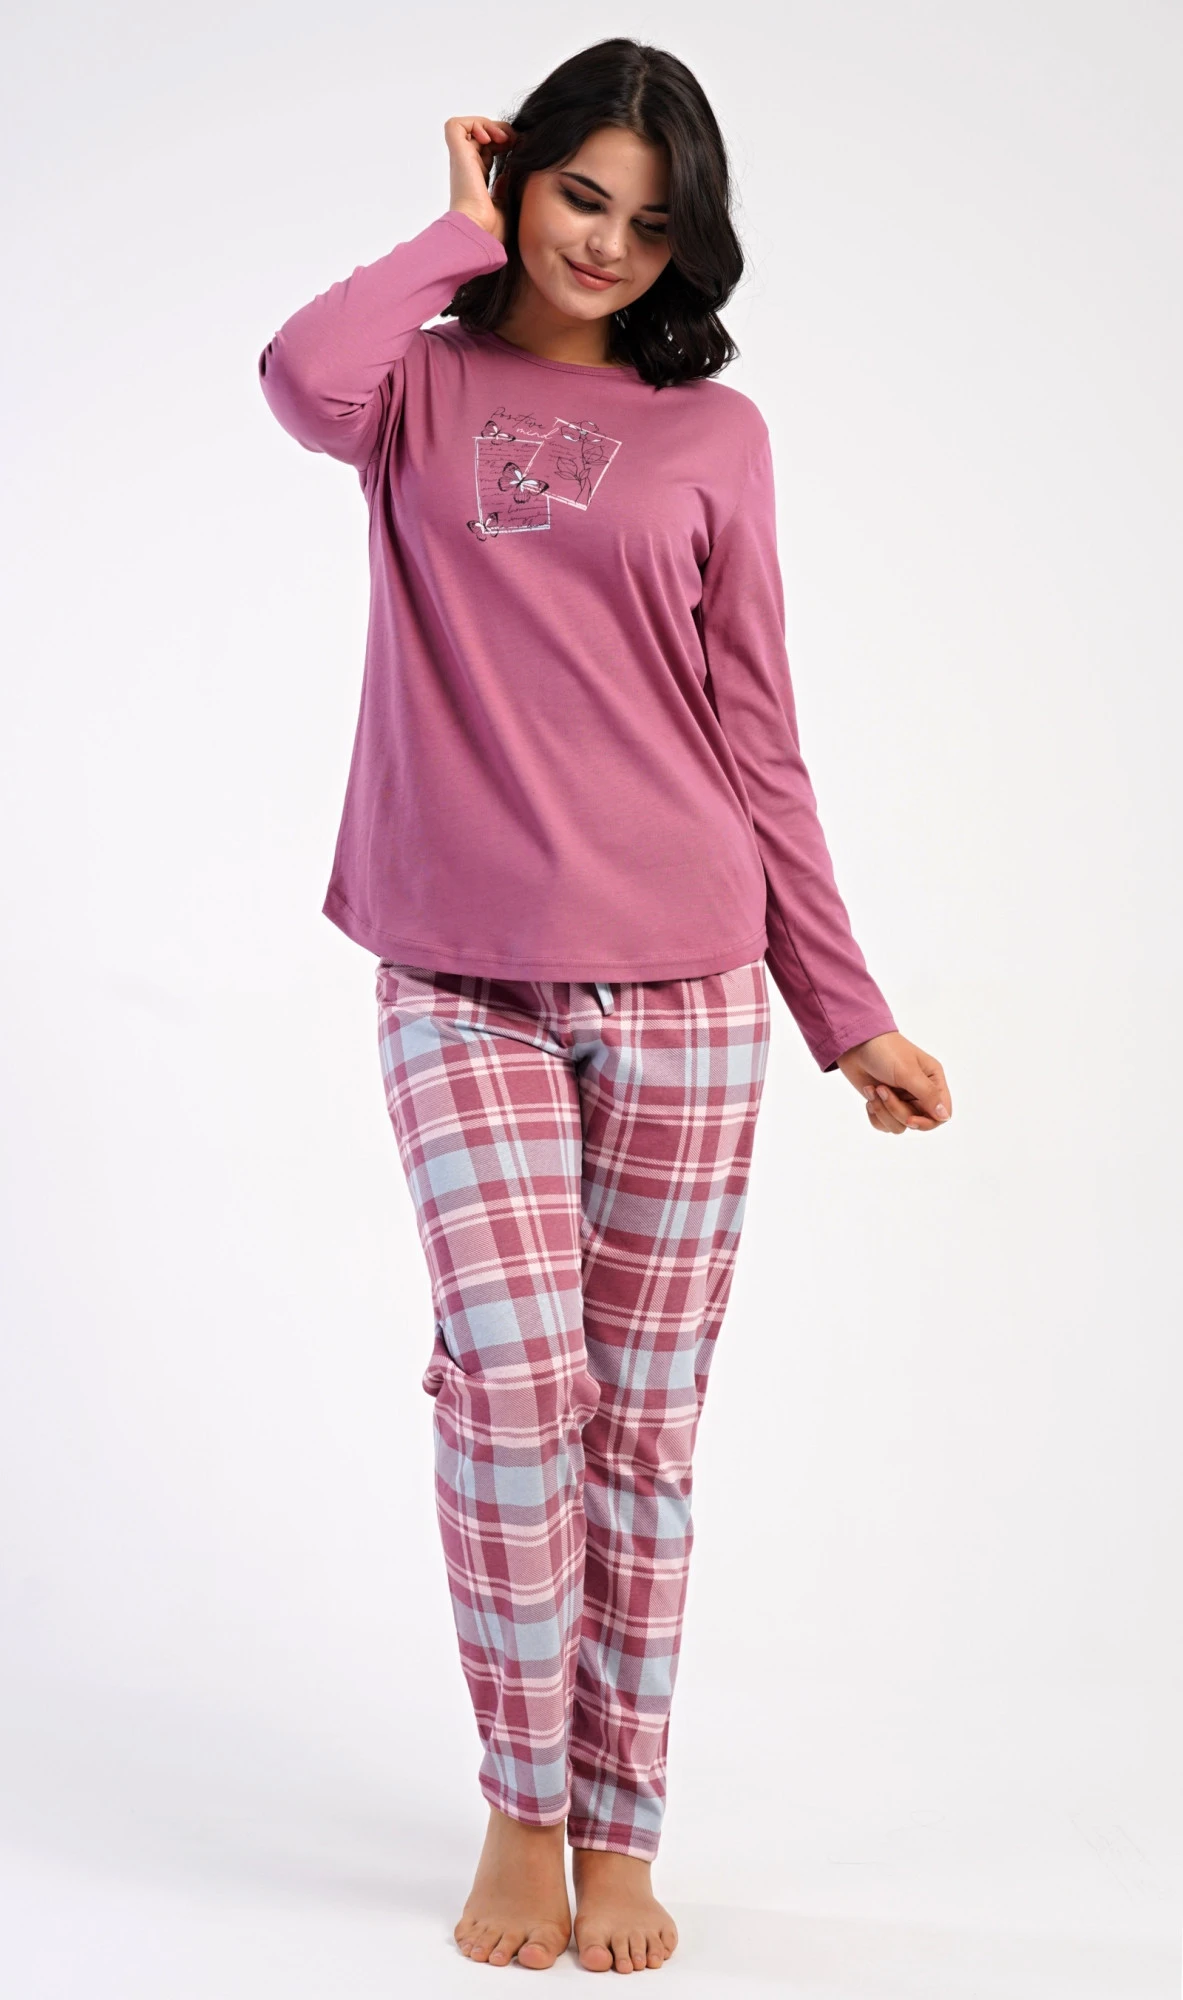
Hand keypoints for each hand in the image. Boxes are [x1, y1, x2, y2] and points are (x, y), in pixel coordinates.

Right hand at [444, 115, 517, 243]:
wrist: (479, 231)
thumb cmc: (491, 227)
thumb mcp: (506, 201)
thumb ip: (507, 184)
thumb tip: (509, 171)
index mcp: (478, 179)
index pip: (489, 150)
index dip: (503, 143)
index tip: (518, 150)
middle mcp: (468, 168)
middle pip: (481, 136)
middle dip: (499, 131)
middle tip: (513, 141)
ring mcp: (461, 161)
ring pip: (469, 127)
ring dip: (489, 125)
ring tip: (503, 138)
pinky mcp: (457, 155)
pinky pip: (456, 126)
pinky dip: (475, 124)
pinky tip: (490, 138)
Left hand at [837, 1031, 951, 1134]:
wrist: (855, 1043)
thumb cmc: (885, 1051)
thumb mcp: (908, 1072)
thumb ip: (928, 1094)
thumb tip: (944, 1116)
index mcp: (933, 1081)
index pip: (942, 1112)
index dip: (927, 1122)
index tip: (909, 1120)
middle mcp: (920, 1092)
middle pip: (917, 1121)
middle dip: (896, 1110)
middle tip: (882, 1089)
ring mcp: (902, 1099)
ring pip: (899, 1125)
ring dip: (883, 1110)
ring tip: (874, 1089)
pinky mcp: (885, 1104)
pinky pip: (884, 1125)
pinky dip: (875, 1114)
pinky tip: (869, 1095)